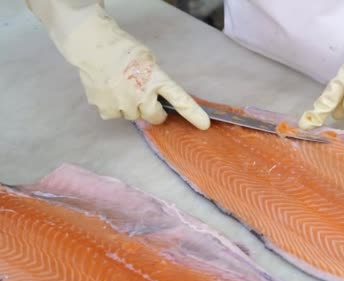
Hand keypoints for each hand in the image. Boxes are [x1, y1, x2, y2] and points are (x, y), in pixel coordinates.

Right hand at [28, 1, 208, 128]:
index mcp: (156, 79)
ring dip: (131, 107)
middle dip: (153, 110)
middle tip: (144, 95)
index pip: (180, 99)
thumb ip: (156, 80)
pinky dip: (113, 106)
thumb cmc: (123, 50)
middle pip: (156, 117)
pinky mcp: (106, 108)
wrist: (91, 45)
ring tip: (121, 87)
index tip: (204, 125)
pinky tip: (109, 91)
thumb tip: (157, 98)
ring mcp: (123, 104)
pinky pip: (115, 115)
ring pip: (134, 116)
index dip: (194, 114)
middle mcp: (142, 95)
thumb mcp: (148, 60)